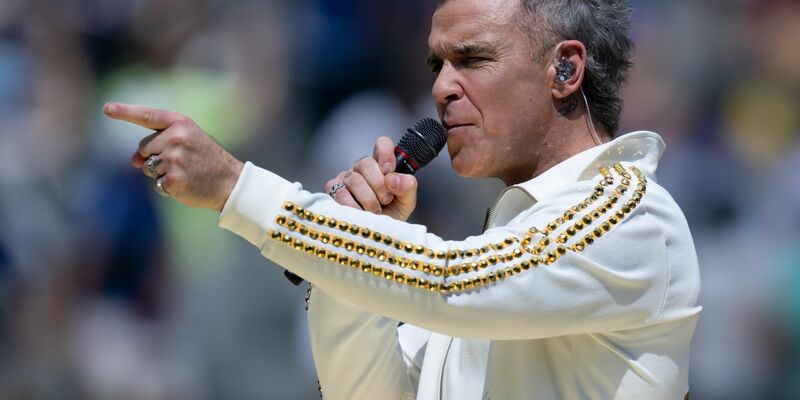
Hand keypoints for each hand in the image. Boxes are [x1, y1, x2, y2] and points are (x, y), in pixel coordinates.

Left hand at [103, 102, 243, 210]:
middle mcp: (176, 138)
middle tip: (183, 162)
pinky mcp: (173, 178)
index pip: (148, 116)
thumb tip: (132, 161)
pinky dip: (167, 187)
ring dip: (161, 173)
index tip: (106, 108)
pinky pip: (156, 184)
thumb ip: (159, 143)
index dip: (125, 112)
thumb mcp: (187, 142)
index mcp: (181, 123)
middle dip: (155, 157)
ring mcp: (174, 158)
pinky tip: (186, 184)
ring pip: (148, 167)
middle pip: (144, 148)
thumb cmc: (206, 160)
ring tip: (186, 172)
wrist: (230, 182)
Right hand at [325, 137, 417, 221]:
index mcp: (381, 165)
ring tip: (375, 211)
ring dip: (368, 199)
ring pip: (354, 179)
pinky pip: (341, 193)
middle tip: (386, 200)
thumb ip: (407, 186)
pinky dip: (354, 206)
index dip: (385, 154)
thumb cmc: (391, 214)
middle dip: (378, 184)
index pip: (382, 145)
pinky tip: (361, 213)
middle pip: (365, 162)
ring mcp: (346, 177)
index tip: (389, 170)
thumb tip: (393, 179)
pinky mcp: (333, 190)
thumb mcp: (406, 201)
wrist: (377, 234)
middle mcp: (362, 168)